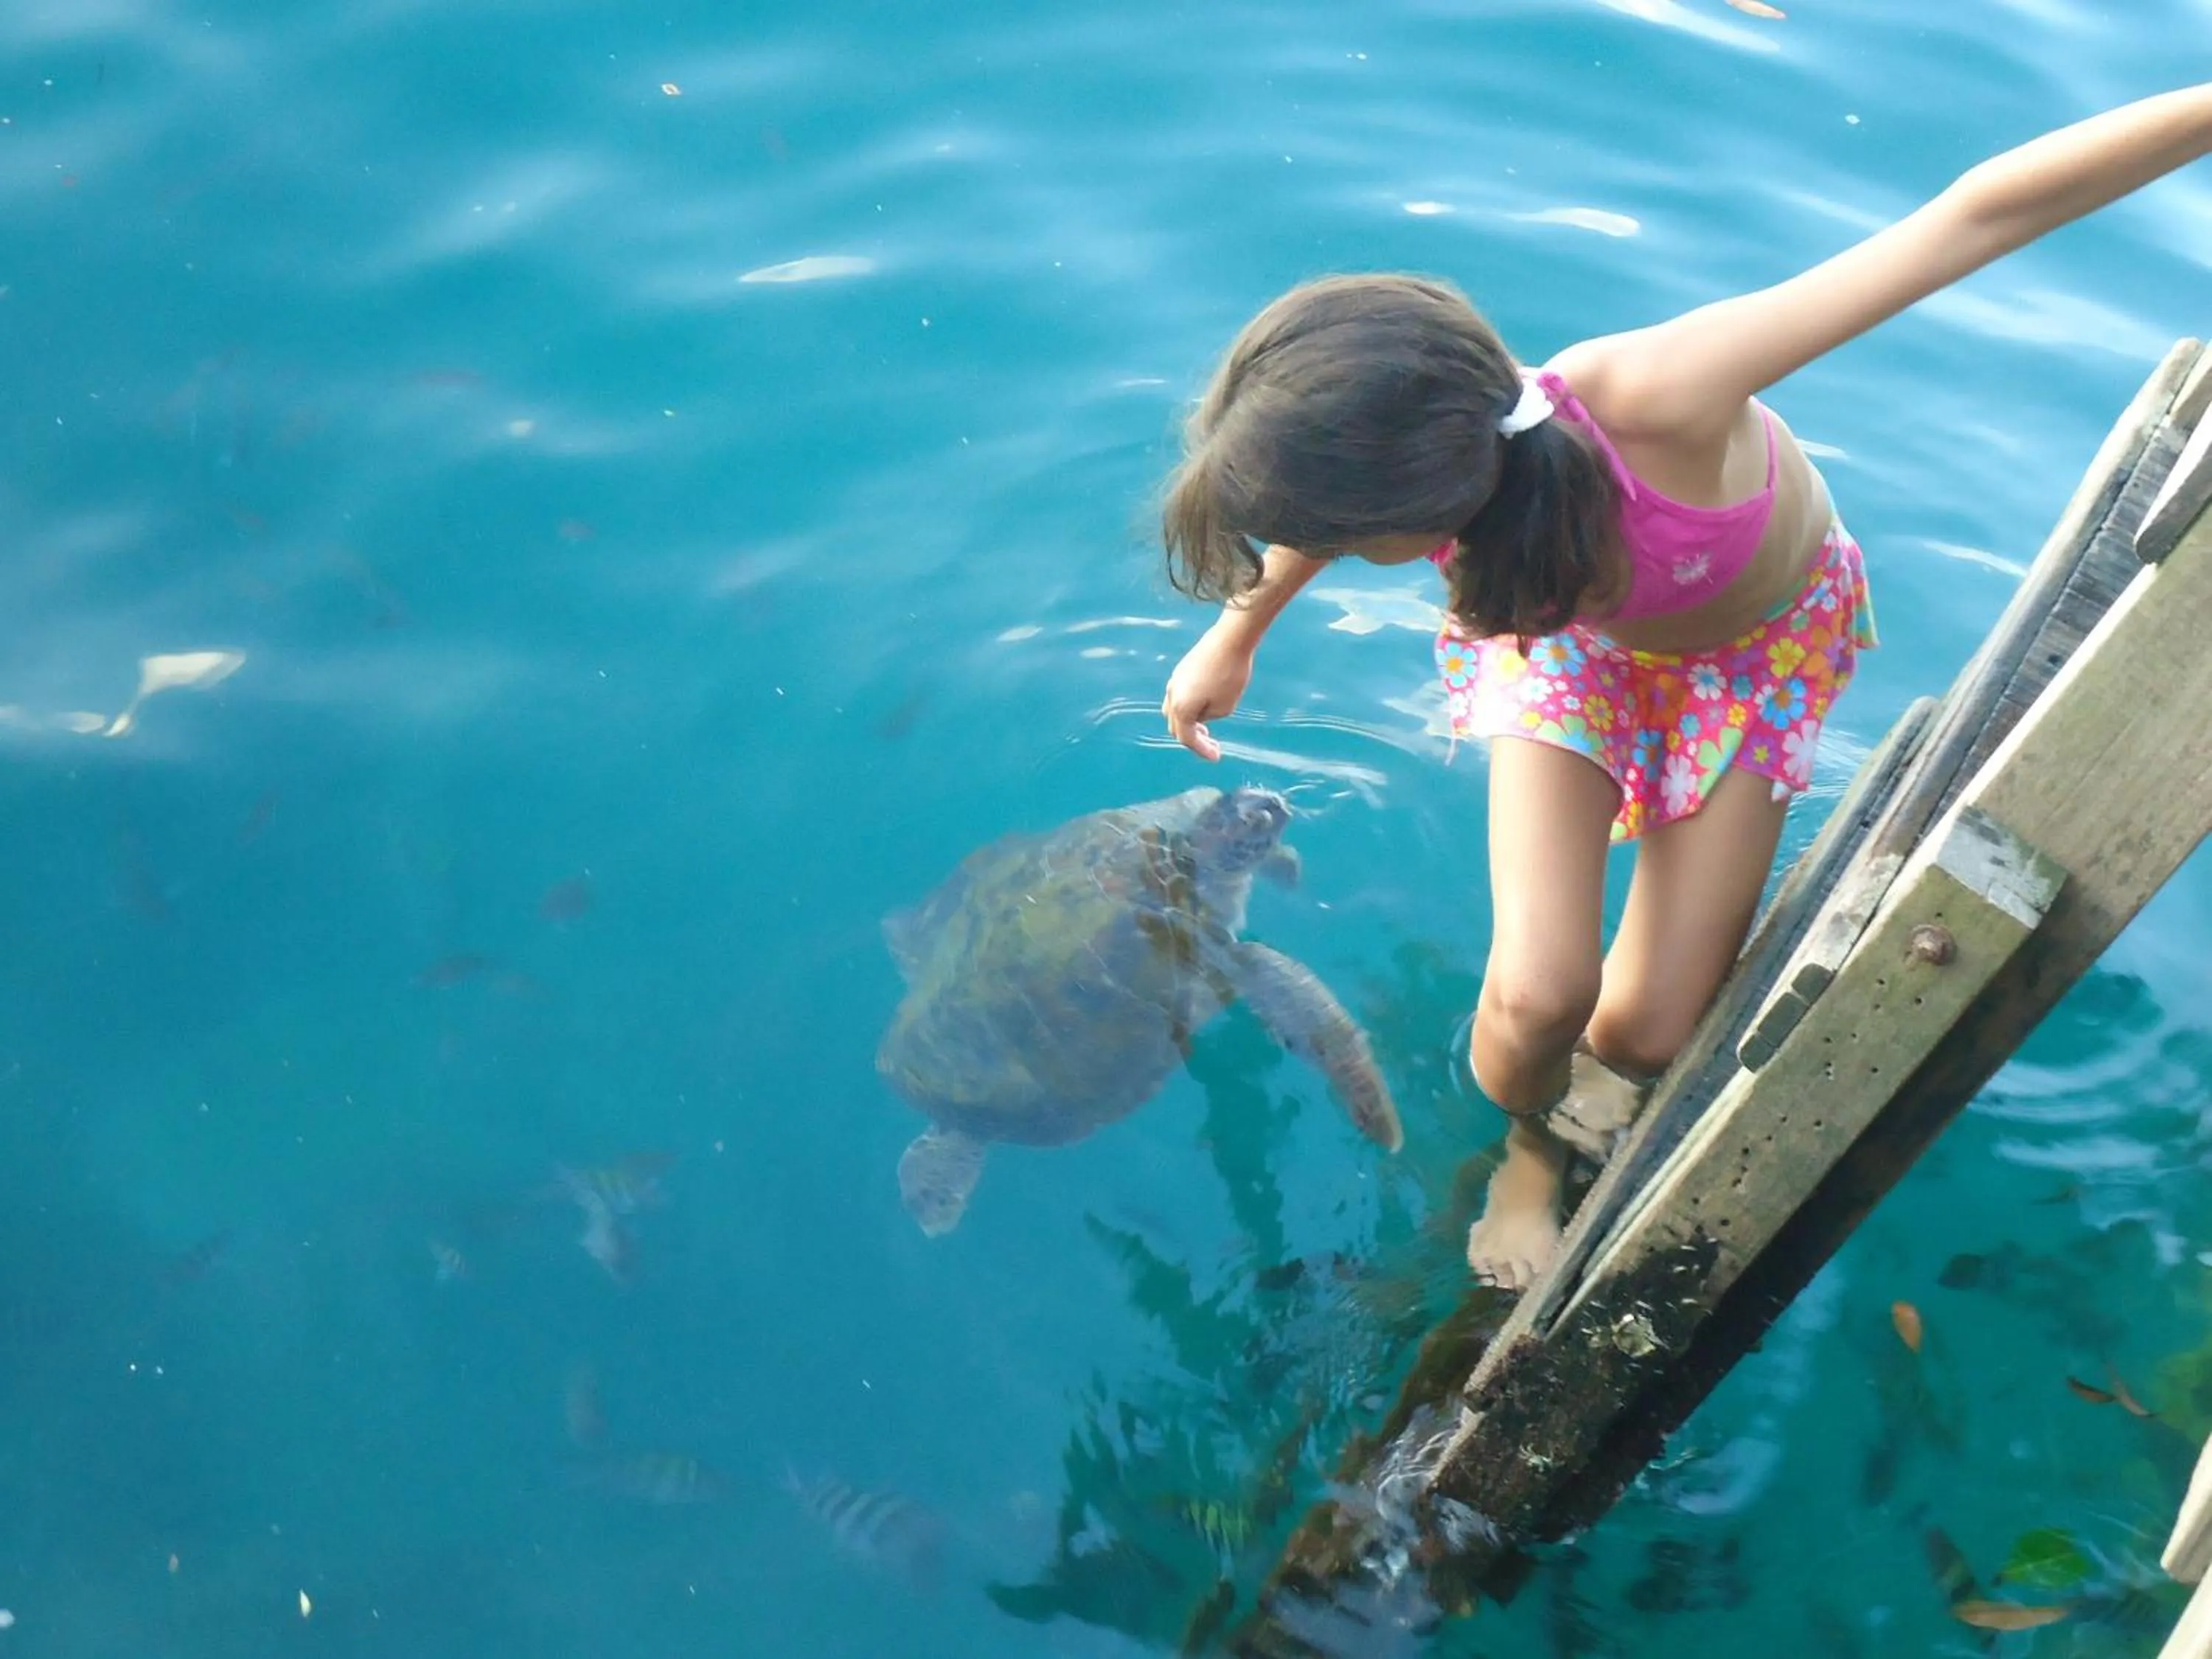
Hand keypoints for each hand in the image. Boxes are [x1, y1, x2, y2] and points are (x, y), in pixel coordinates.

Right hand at [1161, 628, 1253, 761]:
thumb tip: (1201, 715)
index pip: (1187, 738)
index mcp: (1181, 708)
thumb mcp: (1224, 707)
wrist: (1230, 640)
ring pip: (1175, 711)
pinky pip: (1179, 696)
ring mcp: (1175, 681)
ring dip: (1188, 724)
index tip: (1217, 757)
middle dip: (1193, 739)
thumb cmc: (1230, 675)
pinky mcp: (1182, 670)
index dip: (1202, 750)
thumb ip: (1209, 718)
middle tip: (1212, 746)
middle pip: (1176, 726)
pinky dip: (1189, 708)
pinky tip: (1205, 707)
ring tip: (1206, 729)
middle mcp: (1172, 695)